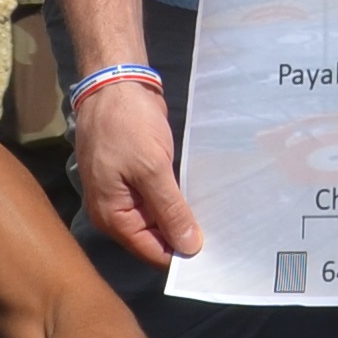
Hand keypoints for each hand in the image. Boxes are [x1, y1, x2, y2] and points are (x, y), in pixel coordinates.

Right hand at [72, 73, 208, 266]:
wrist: (115, 84)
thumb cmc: (126, 126)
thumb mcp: (151, 169)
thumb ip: (170, 209)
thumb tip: (189, 248)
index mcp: (112, 216)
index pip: (151, 251)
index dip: (180, 253)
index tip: (214, 253)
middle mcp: (117, 211)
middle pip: (155, 238)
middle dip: (184, 236)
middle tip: (225, 235)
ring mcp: (127, 194)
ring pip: (159, 218)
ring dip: (183, 217)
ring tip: (219, 219)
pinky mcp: (139, 177)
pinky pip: (160, 198)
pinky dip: (178, 199)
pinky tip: (202, 198)